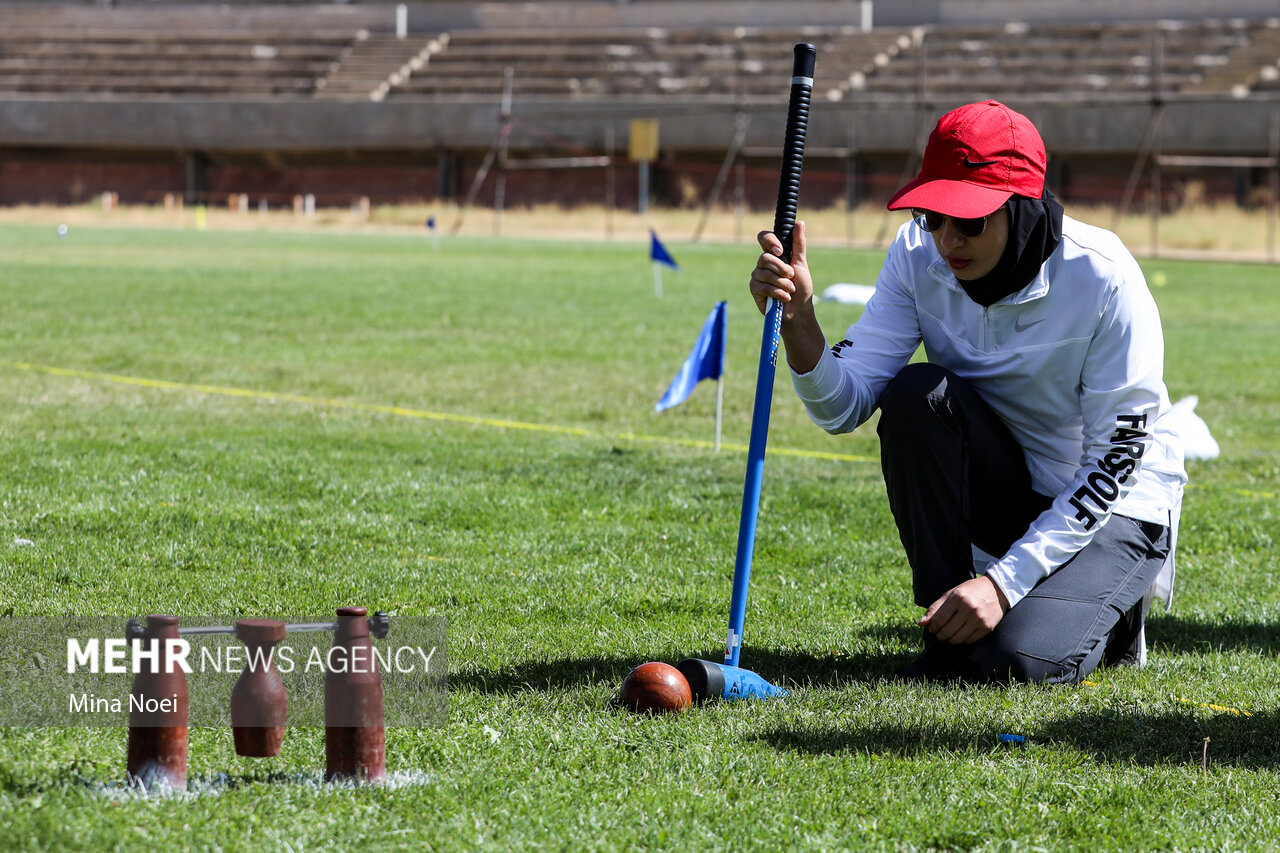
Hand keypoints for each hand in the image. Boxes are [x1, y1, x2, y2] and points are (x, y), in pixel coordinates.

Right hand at [748, 221, 825, 373]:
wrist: (799, 311)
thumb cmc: (802, 288)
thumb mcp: (802, 264)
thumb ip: (799, 244)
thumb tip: (800, 223)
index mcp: (774, 255)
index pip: (764, 238)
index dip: (769, 241)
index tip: (780, 251)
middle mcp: (763, 264)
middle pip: (764, 257)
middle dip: (781, 268)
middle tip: (791, 277)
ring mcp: (757, 276)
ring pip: (764, 273)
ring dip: (782, 283)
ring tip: (790, 290)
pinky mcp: (755, 290)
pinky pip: (763, 287)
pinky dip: (777, 292)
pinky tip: (784, 298)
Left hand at [919, 576, 1010, 643]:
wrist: (996, 590)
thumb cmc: (970, 591)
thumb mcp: (951, 594)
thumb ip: (935, 608)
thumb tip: (921, 623)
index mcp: (957, 598)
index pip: (939, 619)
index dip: (932, 627)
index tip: (932, 628)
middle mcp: (969, 609)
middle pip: (947, 631)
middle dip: (940, 635)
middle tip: (939, 633)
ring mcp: (979, 619)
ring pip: (957, 638)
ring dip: (950, 639)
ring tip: (948, 635)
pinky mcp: (987, 627)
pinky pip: (969, 640)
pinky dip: (962, 640)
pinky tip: (960, 634)